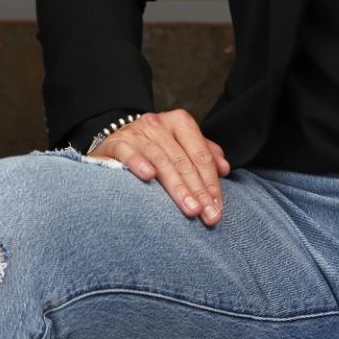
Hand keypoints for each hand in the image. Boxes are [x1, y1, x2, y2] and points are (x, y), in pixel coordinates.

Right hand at [90, 109, 230, 225]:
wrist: (114, 144)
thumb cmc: (153, 149)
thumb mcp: (180, 147)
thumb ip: (204, 154)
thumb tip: (224, 168)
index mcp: (179, 123)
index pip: (200, 154)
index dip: (211, 181)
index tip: (217, 207)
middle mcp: (159, 124)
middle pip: (183, 161)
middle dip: (198, 191)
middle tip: (207, 215)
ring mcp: (136, 132)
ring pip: (161, 160)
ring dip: (178, 187)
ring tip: (190, 209)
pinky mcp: (116, 142)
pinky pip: (129, 153)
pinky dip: (139, 163)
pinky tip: (149, 177)